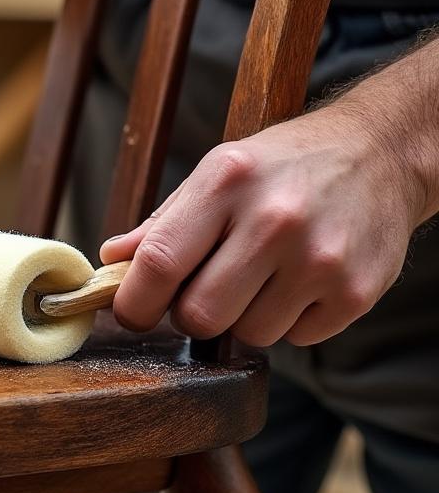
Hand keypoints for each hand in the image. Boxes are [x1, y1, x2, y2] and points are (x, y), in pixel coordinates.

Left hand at [100, 108, 423, 346]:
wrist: (380, 153)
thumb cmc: (282, 167)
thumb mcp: (216, 173)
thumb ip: (162, 223)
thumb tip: (111, 264)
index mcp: (226, 182)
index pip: (159, 263)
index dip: (133, 302)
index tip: (132, 311)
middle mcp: (275, 220)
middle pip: (200, 314)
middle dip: (190, 313)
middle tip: (204, 290)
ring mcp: (320, 259)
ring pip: (248, 335)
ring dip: (243, 318)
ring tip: (261, 277)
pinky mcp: (355, 292)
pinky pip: (296, 339)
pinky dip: (289, 322)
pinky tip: (299, 281)